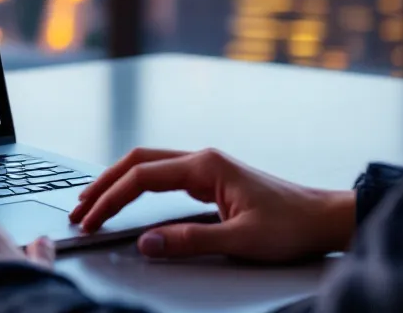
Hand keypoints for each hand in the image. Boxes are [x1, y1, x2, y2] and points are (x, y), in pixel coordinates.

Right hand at [70, 148, 354, 262]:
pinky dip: (137, 186)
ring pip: (148, 165)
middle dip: (103, 184)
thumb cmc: (291, 225)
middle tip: (78, 209)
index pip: (142, 177)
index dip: (110, 199)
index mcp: (206, 165)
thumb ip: (191, 241)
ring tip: (92, 203)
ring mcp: (206, 167)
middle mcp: (203, 159)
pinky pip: (162, 175)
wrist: (323, 218)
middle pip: (137, 162)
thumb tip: (148, 243)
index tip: (90, 220)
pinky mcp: (211, 179)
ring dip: (117, 182)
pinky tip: (127, 199)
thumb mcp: (240, 241)